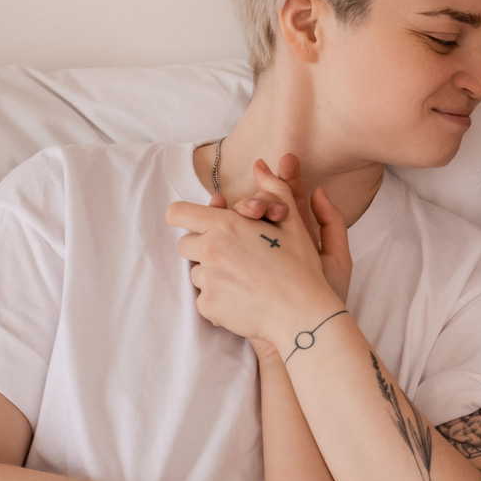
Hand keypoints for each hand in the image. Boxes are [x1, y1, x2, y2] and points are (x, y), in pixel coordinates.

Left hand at [169, 157, 344, 341]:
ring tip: (245, 281)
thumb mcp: (293, 222)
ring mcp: (207, 281)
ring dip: (213, 275)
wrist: (303, 316)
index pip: (178, 213)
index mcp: (225, 226)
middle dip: (203, 248)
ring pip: (196, 273)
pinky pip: (204, 299)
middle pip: (185, 245)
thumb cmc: (301, 268)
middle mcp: (210, 251)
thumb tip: (261, 164)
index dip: (185, 216)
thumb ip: (274, 189)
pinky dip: (219, 300)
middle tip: (233, 256)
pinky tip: (244, 300)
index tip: (197, 223)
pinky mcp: (208, 306)